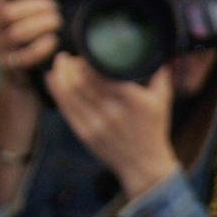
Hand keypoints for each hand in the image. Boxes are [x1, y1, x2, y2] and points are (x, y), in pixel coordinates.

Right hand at [0, 0, 59, 91]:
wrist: (32, 80)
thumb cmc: (39, 38)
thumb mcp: (41, 12)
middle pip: (6, 12)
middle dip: (34, 7)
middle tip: (55, 8)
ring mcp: (1, 48)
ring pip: (15, 32)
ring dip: (40, 25)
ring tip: (58, 23)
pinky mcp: (12, 68)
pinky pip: (23, 56)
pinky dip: (40, 48)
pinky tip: (54, 42)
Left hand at [48, 54, 179, 199]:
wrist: (144, 165)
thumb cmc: (153, 131)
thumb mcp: (162, 102)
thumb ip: (160, 76)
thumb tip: (157, 52)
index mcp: (133, 101)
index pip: (102, 73)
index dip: (88, 60)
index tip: (86, 53)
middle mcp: (114, 112)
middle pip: (82, 80)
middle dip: (71, 64)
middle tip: (71, 57)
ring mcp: (97, 124)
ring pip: (69, 91)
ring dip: (61, 73)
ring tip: (60, 63)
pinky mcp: (85, 133)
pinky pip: (65, 106)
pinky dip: (56, 89)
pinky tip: (53, 78)